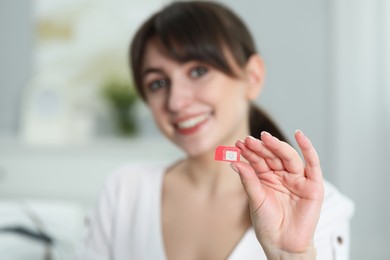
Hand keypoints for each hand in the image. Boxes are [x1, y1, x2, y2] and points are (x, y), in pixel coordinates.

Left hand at [232, 130, 323, 258]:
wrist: (282, 245)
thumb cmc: (268, 224)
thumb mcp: (255, 200)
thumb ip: (248, 180)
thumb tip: (235, 162)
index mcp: (267, 178)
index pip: (259, 160)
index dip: (250, 152)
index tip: (239, 144)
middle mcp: (282, 176)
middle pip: (273, 156)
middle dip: (261, 147)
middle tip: (249, 140)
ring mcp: (298, 179)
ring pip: (288, 157)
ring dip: (278, 146)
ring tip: (265, 138)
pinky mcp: (313, 185)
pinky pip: (312, 164)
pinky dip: (308, 149)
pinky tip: (300, 136)